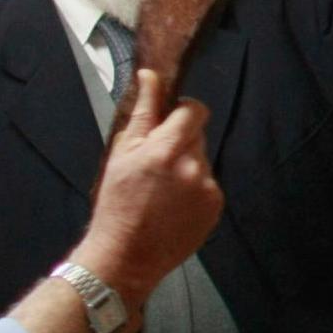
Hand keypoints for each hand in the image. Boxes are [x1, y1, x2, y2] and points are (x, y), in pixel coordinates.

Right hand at [73, 70, 217, 303]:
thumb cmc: (116, 204)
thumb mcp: (122, 153)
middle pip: (198, 135)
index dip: (182, 112)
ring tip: (162, 191)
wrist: (126, 256)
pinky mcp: (215, 208)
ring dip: (187, 166)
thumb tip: (150, 76)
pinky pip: (208, 185)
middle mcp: (194, 166)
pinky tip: (172, 206)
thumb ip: (143, 112)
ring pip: (202, 161)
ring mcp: (208, 189)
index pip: (194, 110)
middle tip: (155, 164)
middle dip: (180, 142)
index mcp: (167, 149)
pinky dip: (194, 189)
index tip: (168, 123)